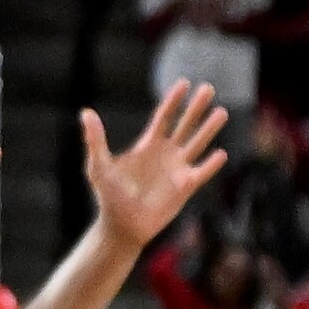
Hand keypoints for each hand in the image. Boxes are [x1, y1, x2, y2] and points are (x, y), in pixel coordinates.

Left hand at [82, 80, 233, 249]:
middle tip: (209, 88)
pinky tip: (221, 153)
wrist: (122, 224)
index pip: (164, 117)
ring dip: (209, 129)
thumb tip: (86, 113)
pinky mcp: (185, 187)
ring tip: (221, 112)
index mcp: (148, 145)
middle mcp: (166, 153)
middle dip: (196, 107)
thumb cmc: (109, 195)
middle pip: (185, 125)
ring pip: (197, 144)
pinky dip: (211, 164)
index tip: (185, 83)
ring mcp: (177, 169)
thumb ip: (95, 140)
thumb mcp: (99, 165)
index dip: (174, 100)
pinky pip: (201, 172)